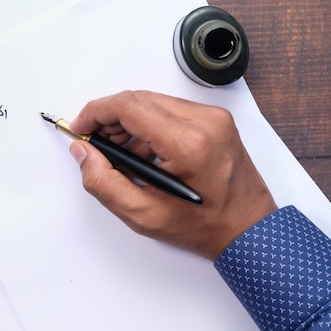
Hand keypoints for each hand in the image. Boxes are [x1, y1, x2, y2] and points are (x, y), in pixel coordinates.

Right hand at [68, 90, 276, 259]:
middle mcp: (204, 121)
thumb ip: (104, 182)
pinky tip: (143, 152)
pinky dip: (148, 125)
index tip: (80, 127)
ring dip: (128, 122)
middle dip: (109, 118)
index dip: (96, 113)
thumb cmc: (206, 226)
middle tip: (96, 144)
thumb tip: (83, 152)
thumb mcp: (144, 215)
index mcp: (187, 143)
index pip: (129, 107)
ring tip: (120, 154)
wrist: (250, 230)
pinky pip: (170, 110)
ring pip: (153, 103)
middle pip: (139, 100)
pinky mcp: (215, 120)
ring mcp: (213, 117)